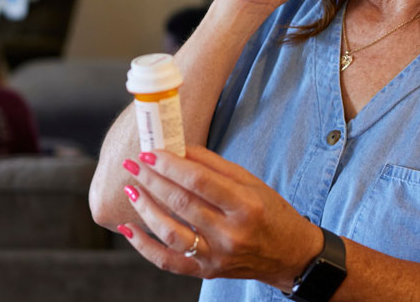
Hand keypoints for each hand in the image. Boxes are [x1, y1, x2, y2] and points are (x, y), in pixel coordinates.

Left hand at [117, 146, 322, 289]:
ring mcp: (217, 256)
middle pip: (181, 203)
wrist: (290, 255)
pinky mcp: (206, 272)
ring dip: (145, 209)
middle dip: (152, 180)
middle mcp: (231, 233)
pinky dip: (144, 246)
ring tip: (131, 189)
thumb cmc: (271, 213)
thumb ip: (214, 165)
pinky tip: (129, 229)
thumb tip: (179, 147)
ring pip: (170, 233)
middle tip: (134, 164)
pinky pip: (168, 262)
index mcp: (246, 205)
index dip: (171, 165)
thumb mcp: (251, 182)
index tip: (151, 152)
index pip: (199, 181)